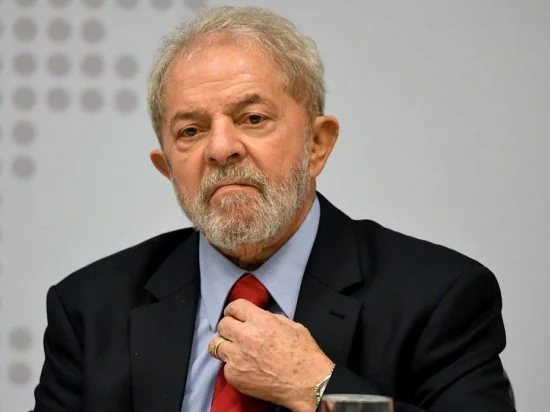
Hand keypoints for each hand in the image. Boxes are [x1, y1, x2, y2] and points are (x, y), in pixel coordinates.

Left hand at [208, 299, 333, 411]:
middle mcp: (246, 336)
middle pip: (222, 325)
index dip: (233, 310)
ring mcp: (238, 357)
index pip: (234, 306)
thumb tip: (259, 317)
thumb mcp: (292, 326)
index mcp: (261, 321)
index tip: (233, 315)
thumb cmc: (305, 356)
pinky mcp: (234, 376)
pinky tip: (245, 368)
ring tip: (235, 350)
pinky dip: (232, 367)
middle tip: (235, 333)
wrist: (308, 384)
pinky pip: (224, 367)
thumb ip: (271, 318)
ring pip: (215, 345)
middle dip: (229, 327)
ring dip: (225, 346)